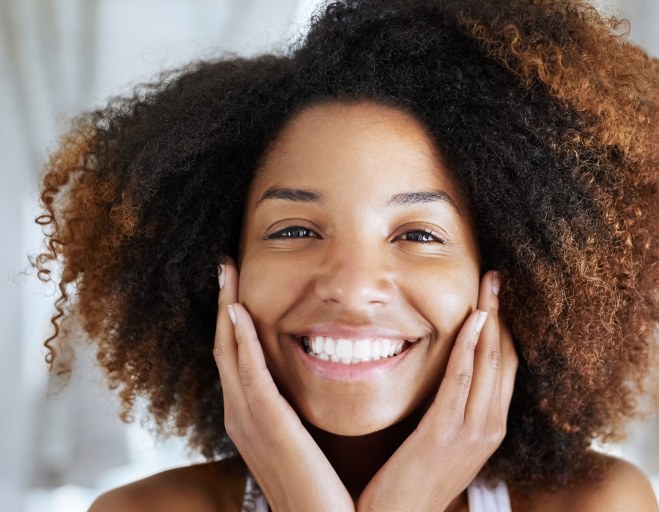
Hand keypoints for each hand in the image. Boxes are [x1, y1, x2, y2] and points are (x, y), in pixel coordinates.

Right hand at [213, 259, 354, 511]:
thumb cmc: (319, 490)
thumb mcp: (305, 442)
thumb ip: (299, 414)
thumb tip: (321, 383)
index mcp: (250, 418)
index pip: (235, 357)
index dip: (232, 319)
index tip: (237, 285)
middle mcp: (241, 416)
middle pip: (223, 348)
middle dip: (223, 305)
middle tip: (224, 266)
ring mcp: (249, 421)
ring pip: (229, 353)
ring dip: (226, 310)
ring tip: (227, 274)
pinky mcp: (268, 426)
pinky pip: (250, 376)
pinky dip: (240, 343)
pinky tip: (238, 313)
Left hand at [357, 271, 517, 511]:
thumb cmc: (412, 485)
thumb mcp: (442, 445)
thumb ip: (451, 412)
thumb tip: (445, 378)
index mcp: (491, 428)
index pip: (507, 367)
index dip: (505, 328)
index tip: (497, 297)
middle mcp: (490, 427)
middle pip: (506, 358)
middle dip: (503, 314)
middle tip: (496, 278)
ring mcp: (473, 431)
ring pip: (491, 363)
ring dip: (490, 318)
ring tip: (489, 285)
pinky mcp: (445, 433)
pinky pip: (463, 380)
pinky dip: (470, 345)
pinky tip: (472, 319)